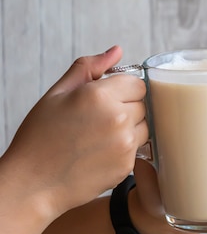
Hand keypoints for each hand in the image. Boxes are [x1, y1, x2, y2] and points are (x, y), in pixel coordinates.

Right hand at [1, 46, 147, 218]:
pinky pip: (138, 148)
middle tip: (97, 120)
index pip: (138, 83)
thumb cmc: (41, 136)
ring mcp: (125, 144)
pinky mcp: (128, 165)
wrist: (33, 183)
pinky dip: (125, 149)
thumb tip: (117, 51)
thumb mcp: (57, 94)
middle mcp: (118, 118)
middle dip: (126, 107)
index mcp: (100, 95)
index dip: (123, 89)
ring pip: (145, 126)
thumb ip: (89, 68)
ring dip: (130, 128)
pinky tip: (100, 152)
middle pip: (143, 104)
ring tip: (99, 136)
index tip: (107, 98)